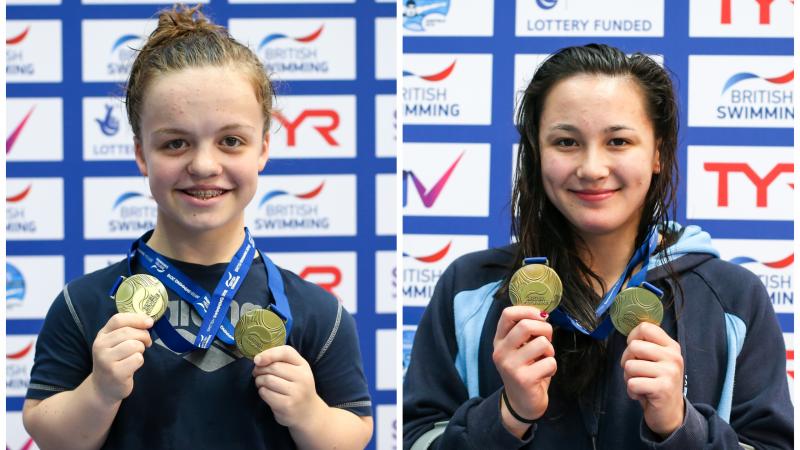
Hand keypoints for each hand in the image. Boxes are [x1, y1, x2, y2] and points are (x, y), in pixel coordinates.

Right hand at [90, 313, 152, 402]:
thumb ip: (127, 330)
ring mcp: (106, 360)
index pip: (118, 319)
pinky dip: (140, 361)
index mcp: (102, 335)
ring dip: (141, 349)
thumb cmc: (115, 361)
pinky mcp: (115, 373)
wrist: (103, 388)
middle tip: (146, 343)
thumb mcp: (115, 343)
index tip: (149, 322)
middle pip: (129, 332)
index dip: (136, 318)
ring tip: (136, 355)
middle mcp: (100, 346)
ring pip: (134, 345)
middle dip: (143, 336)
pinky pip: (137, 359)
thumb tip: (148, 320)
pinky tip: (132, 366)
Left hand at [252, 345, 323, 427]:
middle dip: (260, 370)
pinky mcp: (287, 405)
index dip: (269, 353)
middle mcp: (302, 377)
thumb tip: (257, 359)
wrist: (308, 413)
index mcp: (303, 365)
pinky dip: (262, 392)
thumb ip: (280, 361)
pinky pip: (266, 393)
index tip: (257, 360)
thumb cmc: (297, 388)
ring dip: (259, 381)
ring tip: (261, 384)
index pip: (286, 352)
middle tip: (257, 374)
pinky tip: (266, 393)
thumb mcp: (296, 371)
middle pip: (273, 367)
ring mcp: (296, 392)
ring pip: (268, 380)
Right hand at [492, 306, 556, 434]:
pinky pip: (549, 362)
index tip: (541, 316)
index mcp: (499, 341)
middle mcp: (501, 352)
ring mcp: (510, 366)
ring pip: (541, 343)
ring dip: (550, 350)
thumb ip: (526, 333)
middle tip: (547, 339)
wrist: (522, 403)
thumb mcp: (520, 349)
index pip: (507, 314)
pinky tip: (544, 373)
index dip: (528, 310)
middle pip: (525, 325)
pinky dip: (552, 367)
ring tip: (544, 359)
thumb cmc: (526, 370)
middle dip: (545, 329)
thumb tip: (543, 314)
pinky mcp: (524, 379)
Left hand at [620, 322, 684, 437]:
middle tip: (637, 373)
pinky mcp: (663, 388)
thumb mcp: (656, 360)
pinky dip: (632, 391)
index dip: (632, 338)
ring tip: (641, 384)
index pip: (645, 327)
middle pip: (634, 346)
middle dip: (627, 361)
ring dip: (629, 378)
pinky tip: (642, 394)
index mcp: (671, 346)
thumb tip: (629, 334)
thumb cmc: (656, 382)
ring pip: (630, 366)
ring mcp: (670, 372)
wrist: (670, 412)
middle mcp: (673, 357)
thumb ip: (646, 345)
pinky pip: (632, 383)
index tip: (636, 352)